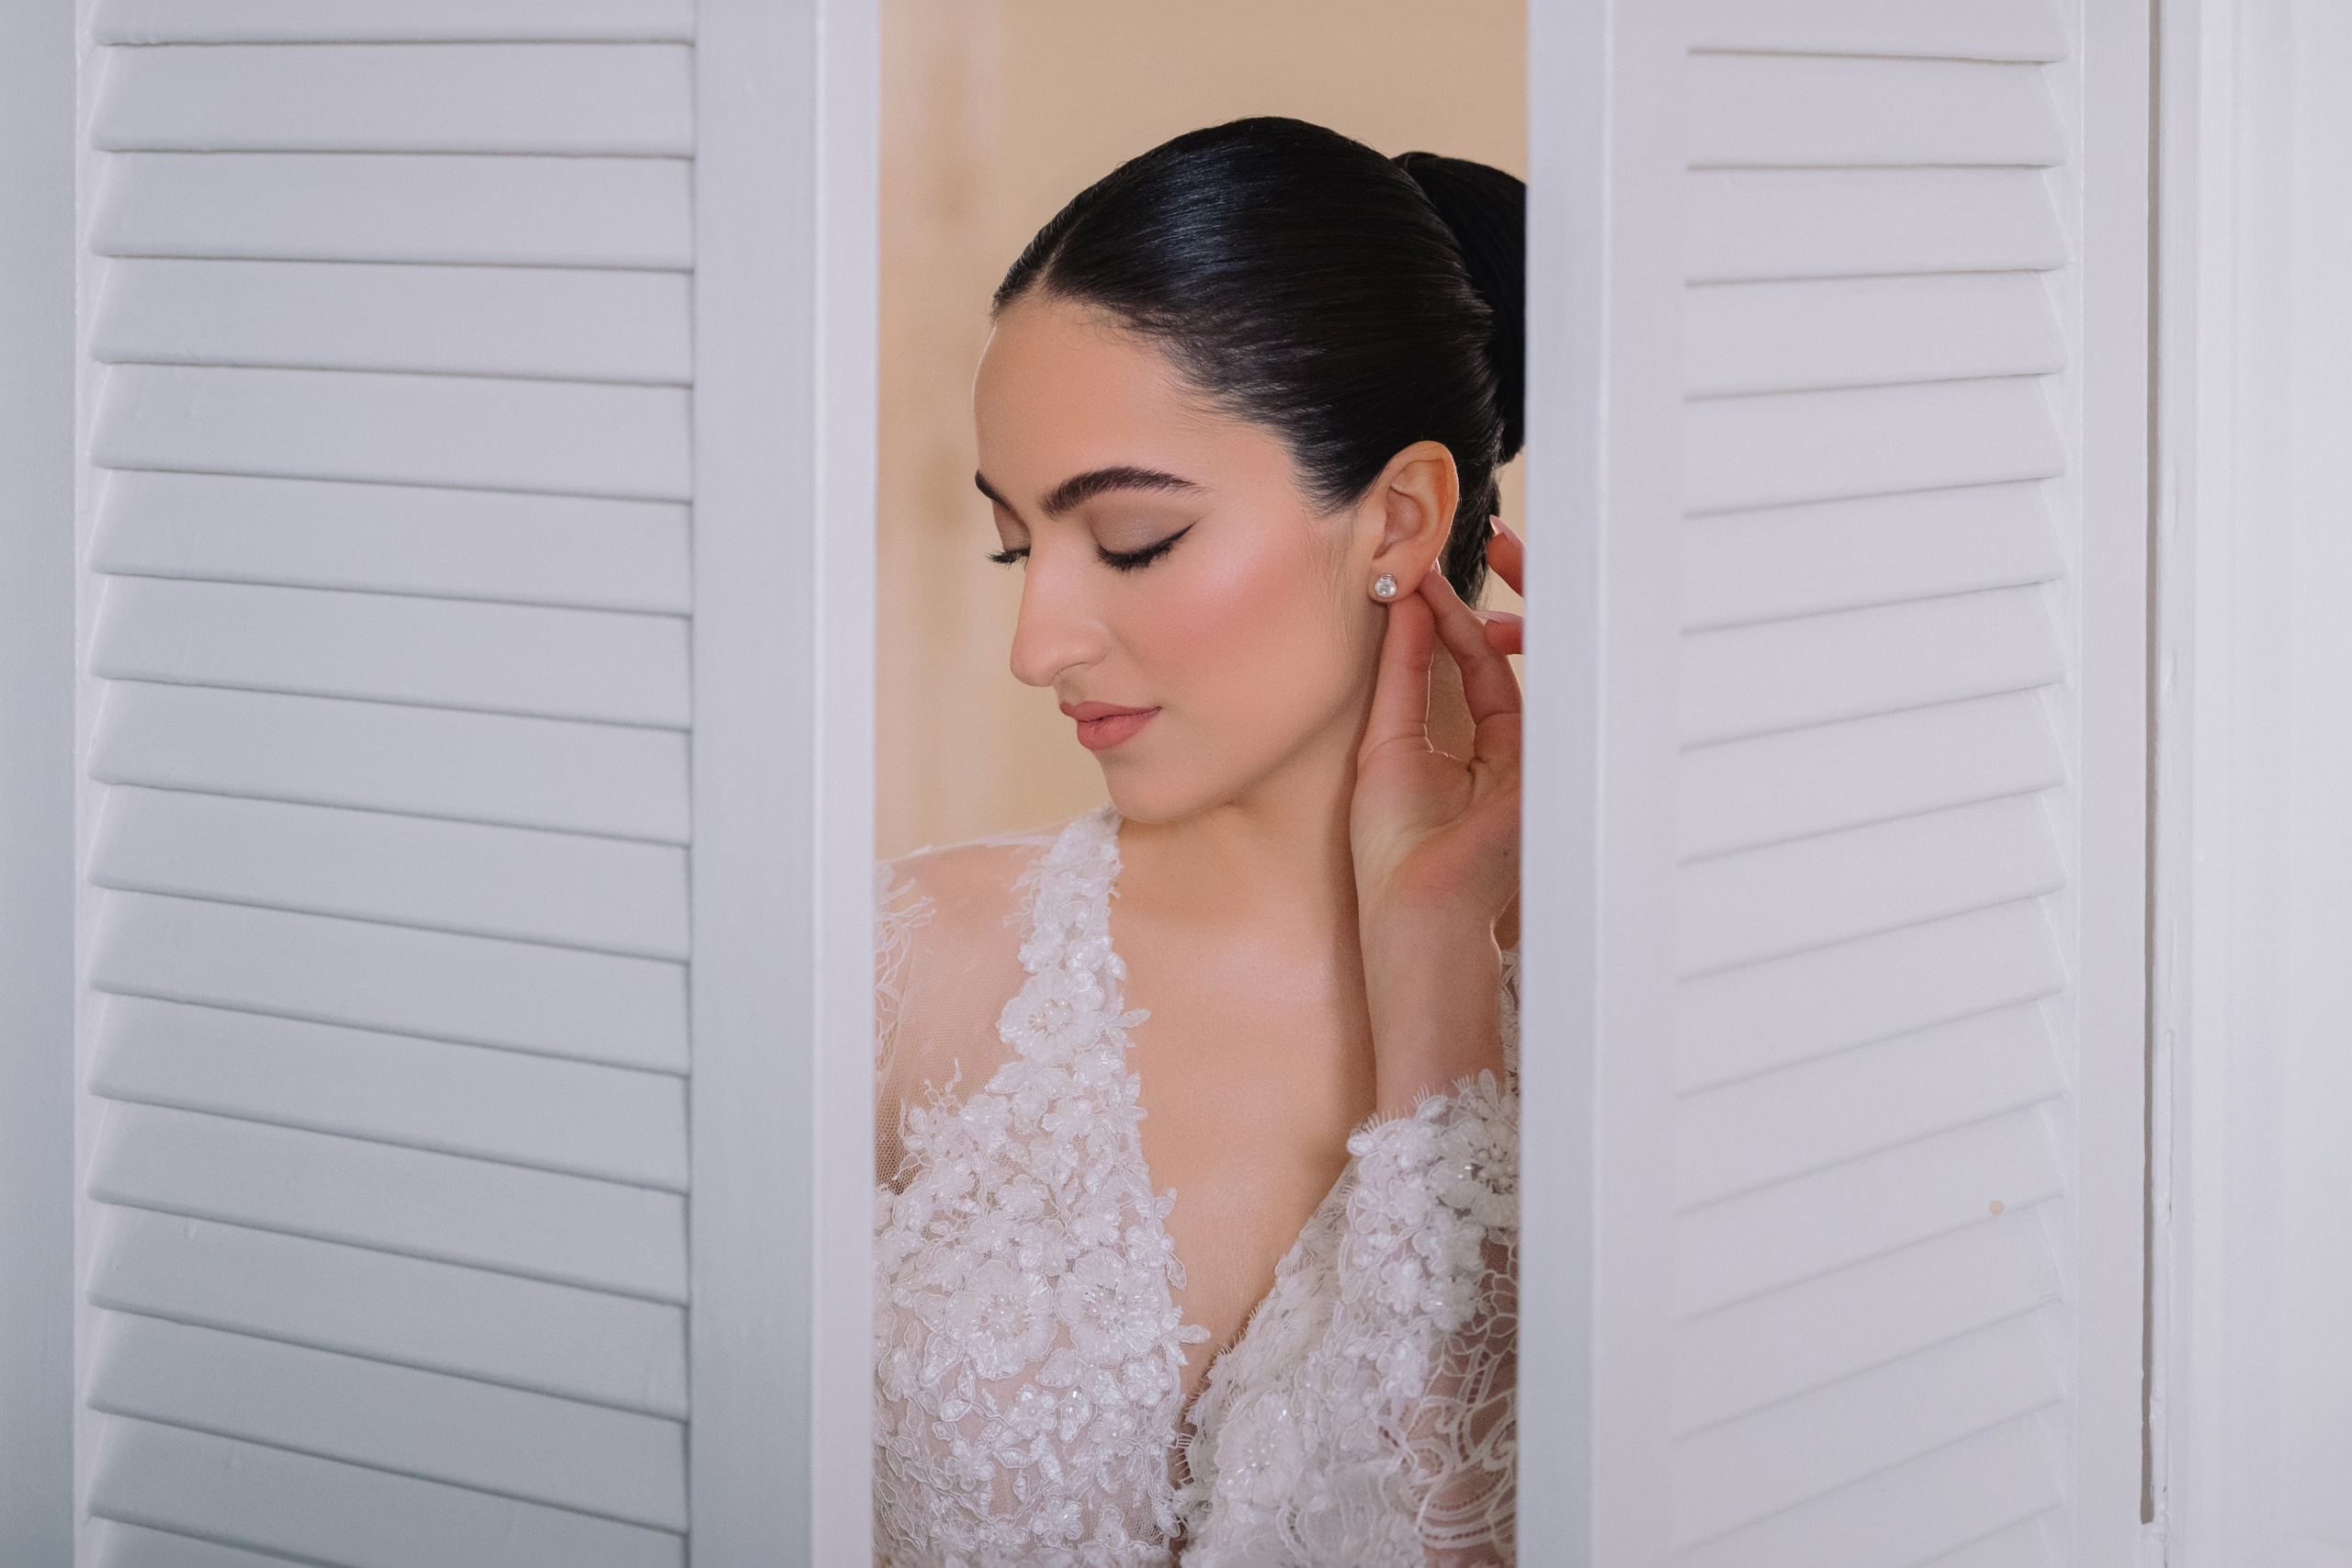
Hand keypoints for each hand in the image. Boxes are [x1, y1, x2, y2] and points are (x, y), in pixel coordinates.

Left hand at [1350, 523, 1524, 1111]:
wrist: (1424, 915)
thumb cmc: (1398, 858)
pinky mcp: (1552, 759)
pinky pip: (1531, 682)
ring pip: (1531, 656)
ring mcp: (1540, 751)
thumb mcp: (1391, 746)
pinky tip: (1463, 606)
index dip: (1457, 613)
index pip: (1477, 664)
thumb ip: (1404, 674)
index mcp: (1478, 751)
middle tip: (1481, 537)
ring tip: (1471, 558)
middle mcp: (1516, 746)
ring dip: (1502, 599)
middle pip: (1517, 650)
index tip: (1428, 568)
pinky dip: (1497, 640)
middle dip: (1503, 590)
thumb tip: (1402, 603)